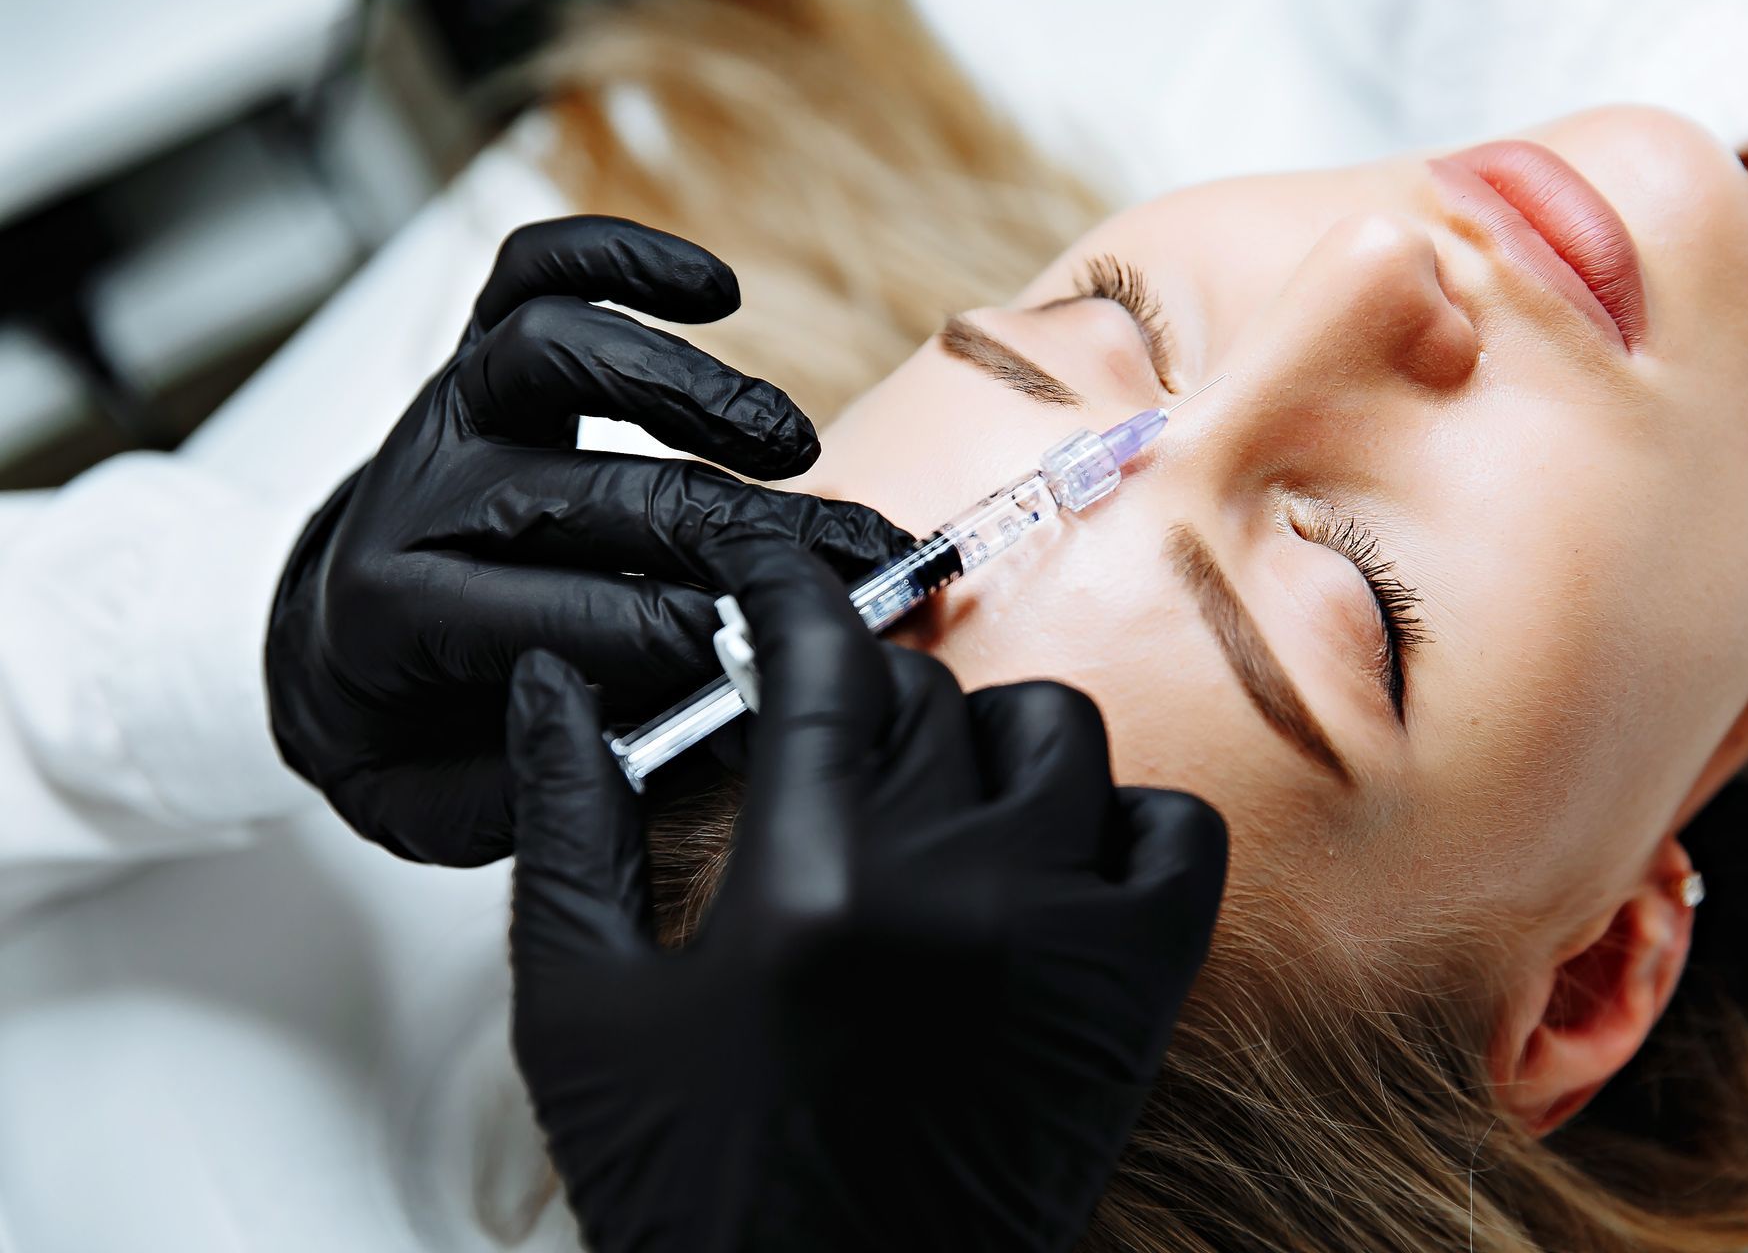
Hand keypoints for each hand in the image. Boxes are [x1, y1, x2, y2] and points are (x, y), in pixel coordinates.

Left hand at [265, 216, 909, 864]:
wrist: (318, 644)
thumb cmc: (399, 728)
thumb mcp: (445, 803)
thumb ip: (555, 774)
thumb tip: (692, 734)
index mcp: (395, 616)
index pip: (568, 616)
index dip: (692, 633)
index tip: (790, 644)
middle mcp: (417, 496)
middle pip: (590, 492)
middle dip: (737, 533)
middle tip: (846, 559)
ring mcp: (447, 413)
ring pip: (554, 351)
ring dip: (688, 390)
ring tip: (791, 446)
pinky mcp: (472, 358)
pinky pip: (531, 273)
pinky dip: (621, 257)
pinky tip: (711, 288)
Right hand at [506, 540, 1228, 1252]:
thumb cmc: (694, 1184)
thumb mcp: (579, 1007)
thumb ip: (568, 821)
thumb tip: (557, 685)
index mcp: (804, 882)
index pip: (821, 659)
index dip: (791, 592)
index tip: (774, 579)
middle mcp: (948, 887)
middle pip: (927, 693)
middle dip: (861, 699)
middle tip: (825, 752)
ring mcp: (1057, 936)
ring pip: (1056, 733)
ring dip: (987, 747)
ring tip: (933, 812)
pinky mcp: (1129, 996)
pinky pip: (1175, 832)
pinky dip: (1124, 824)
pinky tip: (1053, 866)